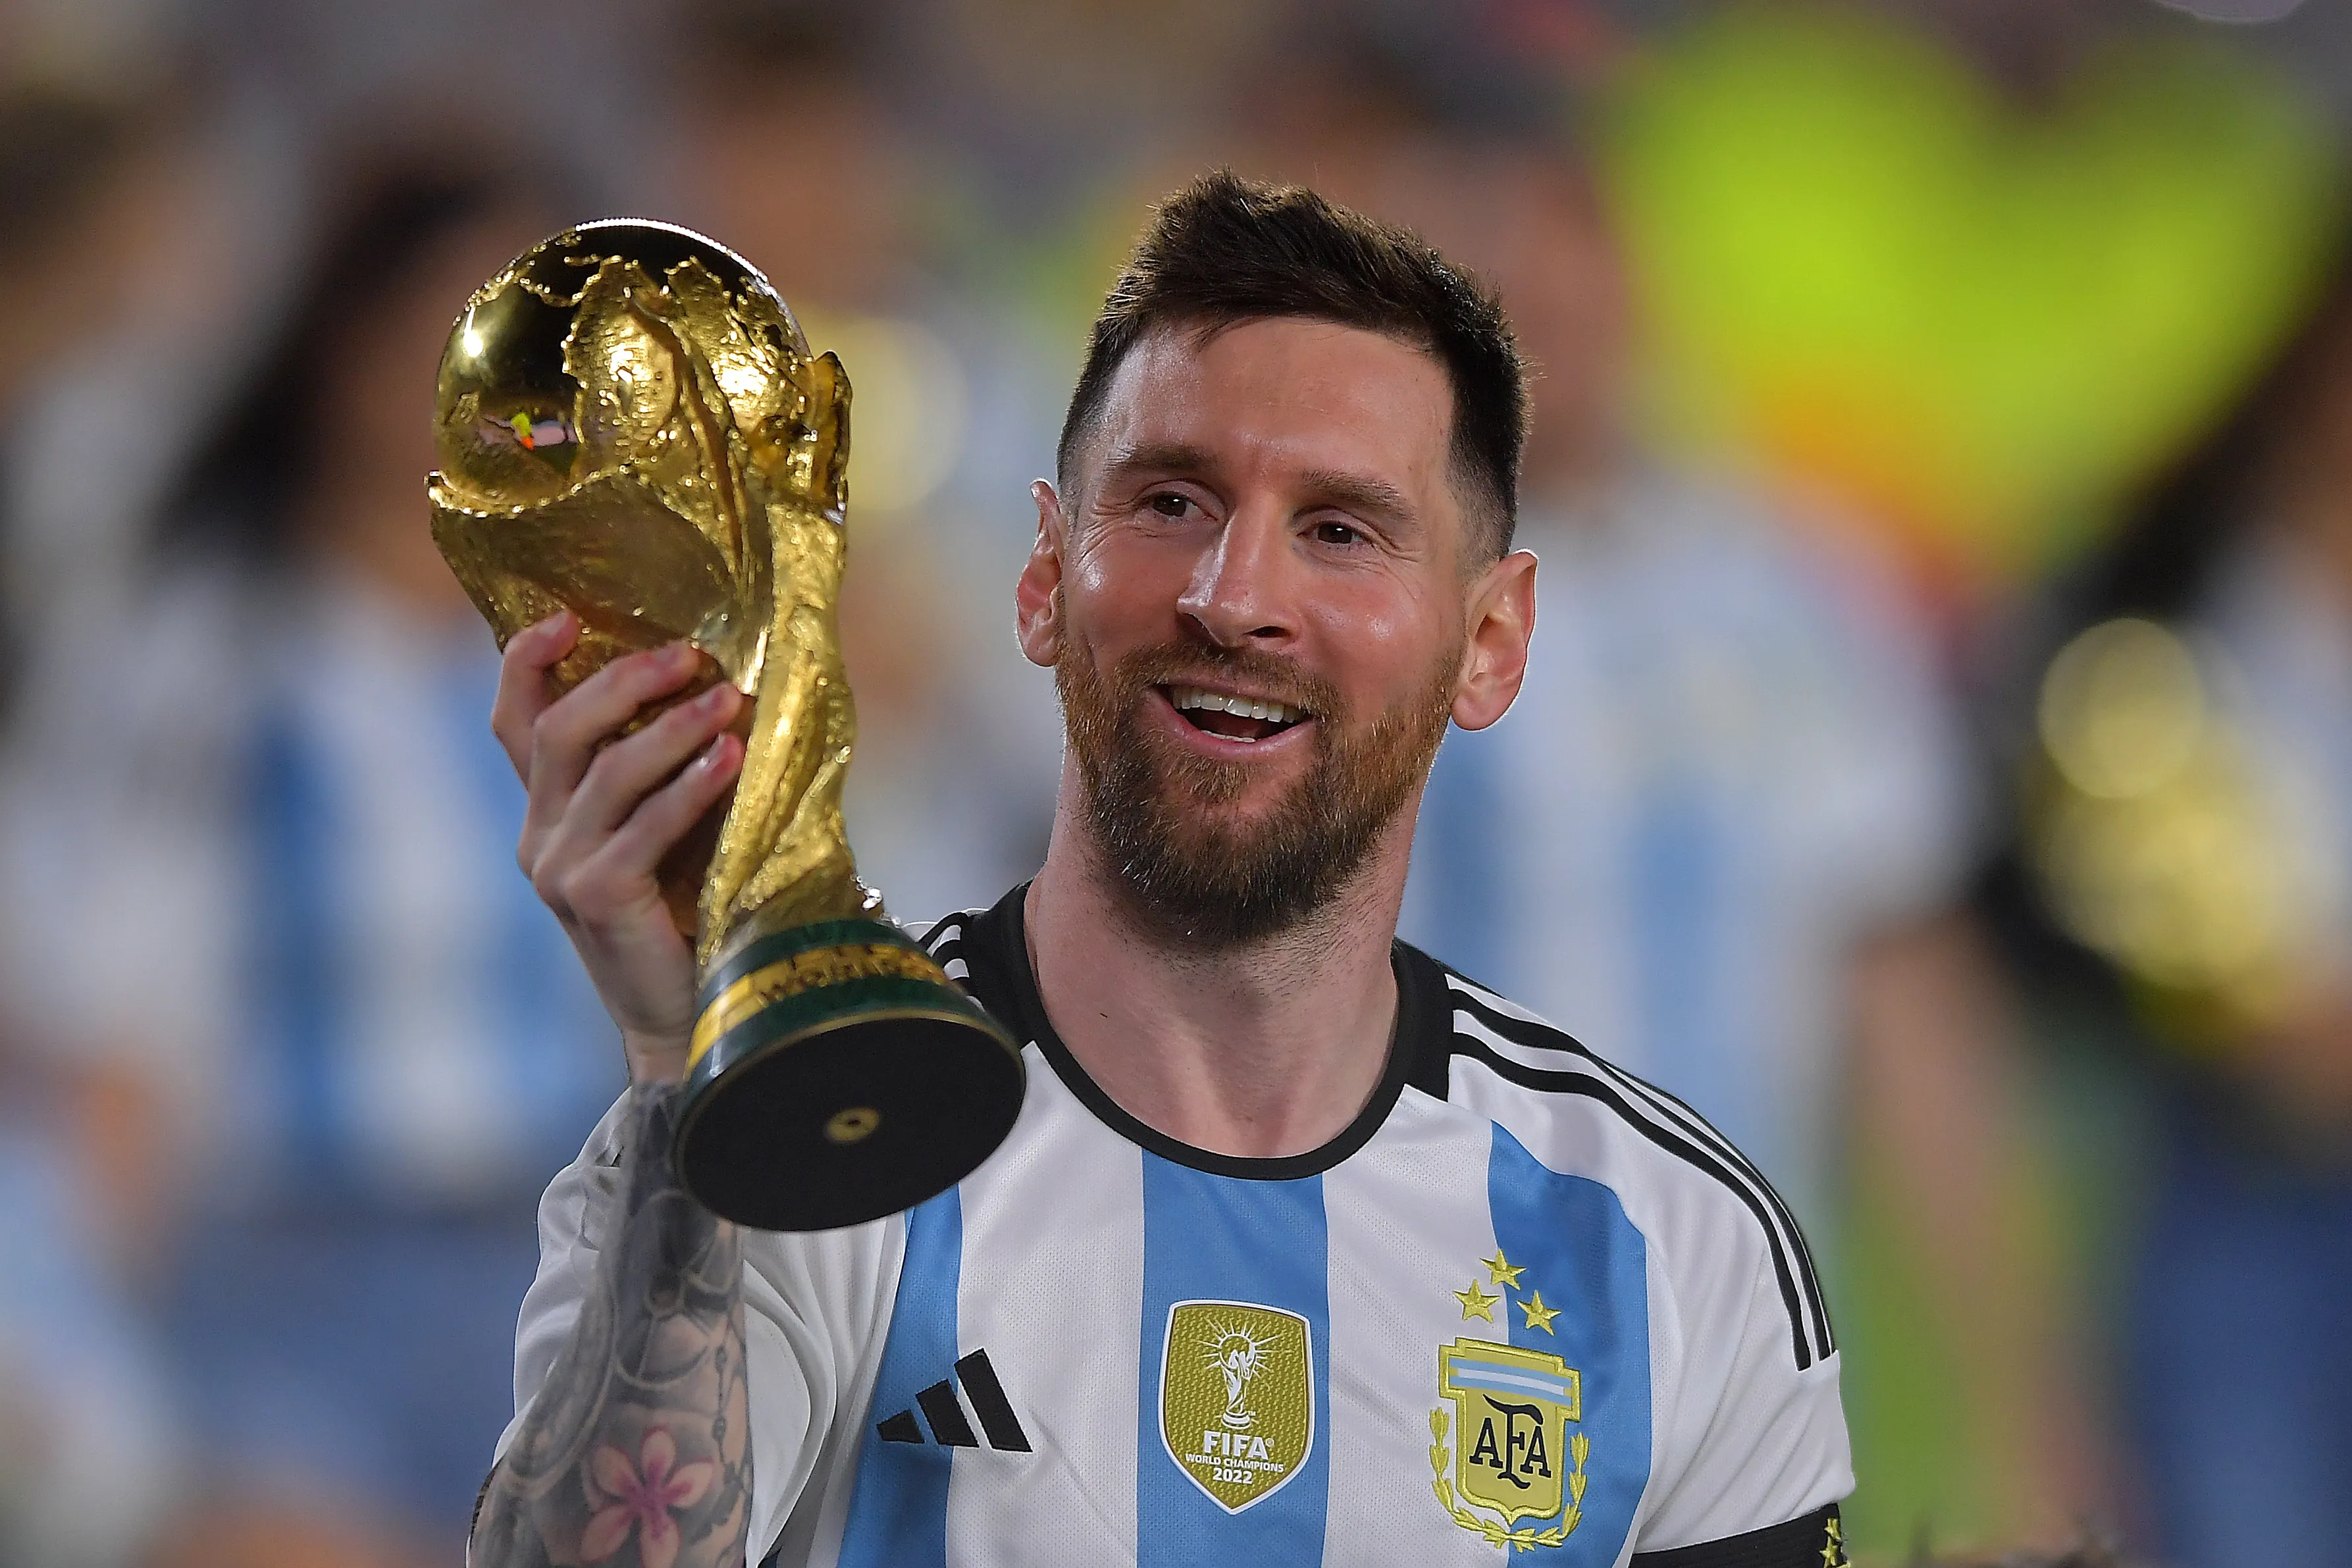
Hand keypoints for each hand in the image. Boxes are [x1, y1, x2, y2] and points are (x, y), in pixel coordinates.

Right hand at [493, 612, 743, 1084]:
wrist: (694, 1017)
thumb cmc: (695, 915)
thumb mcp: (671, 832)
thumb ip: (670, 775)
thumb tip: (723, 688)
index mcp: (548, 814)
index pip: (516, 723)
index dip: (527, 663)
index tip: (566, 615)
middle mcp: (541, 837)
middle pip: (560, 731)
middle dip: (622, 681)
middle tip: (688, 654)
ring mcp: (561, 870)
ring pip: (604, 771)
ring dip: (671, 727)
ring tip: (730, 698)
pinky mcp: (597, 898)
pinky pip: (642, 825)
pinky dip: (689, 786)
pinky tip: (730, 758)